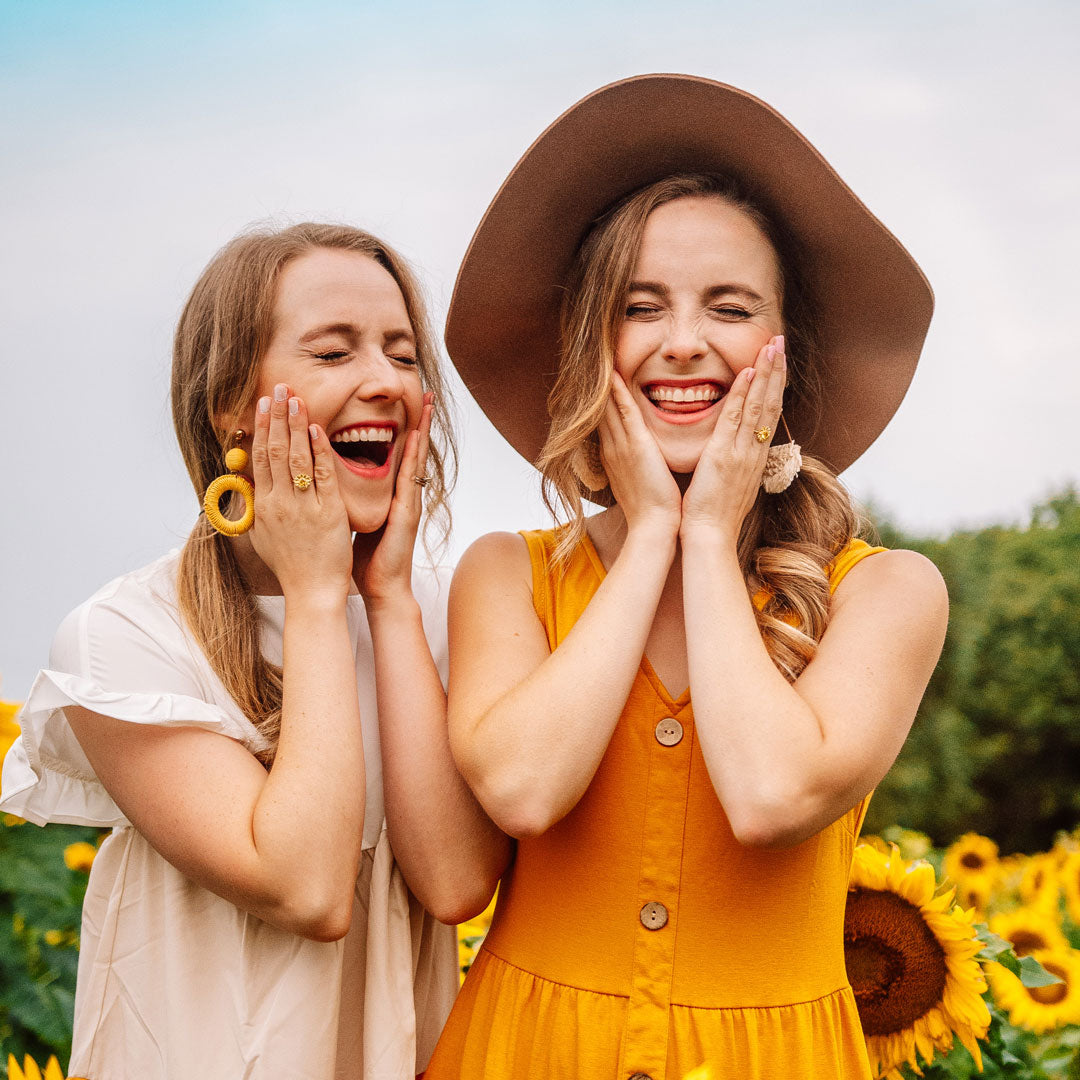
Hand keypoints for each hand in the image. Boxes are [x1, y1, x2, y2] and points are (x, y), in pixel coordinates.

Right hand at [249, 383, 353, 600]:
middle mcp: (280, 503)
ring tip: (296, 398)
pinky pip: (321, 475)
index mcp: (264, 506)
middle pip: (275, 450)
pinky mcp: (328, 512)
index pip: (260, 457)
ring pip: (296, 457)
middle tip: (280, 388)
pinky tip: (317, 429)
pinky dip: (318, 450)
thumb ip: (256, 505)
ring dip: (296, 425)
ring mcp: (303, 507)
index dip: (261, 428)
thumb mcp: (263, 535)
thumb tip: (249, 481)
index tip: (263, 404)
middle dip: (277, 416)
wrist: (312, 592)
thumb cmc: (291, 565)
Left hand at [352, 392, 433, 604]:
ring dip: (423, 429)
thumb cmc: (364, 560)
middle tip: (424, 391)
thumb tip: (326, 484)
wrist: (381, 588)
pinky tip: (417, 436)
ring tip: (427, 402)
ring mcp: (409, 502)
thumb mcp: (352, 521)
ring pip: (416, 457)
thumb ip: (346, 501)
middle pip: (411, 449)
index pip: (395, 454)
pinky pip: (410, 477)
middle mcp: (403, 494)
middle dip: (419, 420)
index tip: (403, 404)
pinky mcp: (408, 512)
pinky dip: (414, 455)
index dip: (400, 429)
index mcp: (389, 496)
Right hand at [599, 372, 680, 539]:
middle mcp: (612, 448)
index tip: (599, 381)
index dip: (600, 400)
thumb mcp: (639, 484)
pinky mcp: (635, 445)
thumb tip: (644, 459)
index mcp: (613, 456)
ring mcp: (621, 446)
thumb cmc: (653, 510)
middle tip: (593, 359)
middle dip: (597, 386)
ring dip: (605, 382)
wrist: (654, 526)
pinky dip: (618, 392)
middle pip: (600, 409)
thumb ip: (638, 467)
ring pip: (608, 406)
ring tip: (601, 357)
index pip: (604, 421)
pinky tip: (615, 373)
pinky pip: (624, 411)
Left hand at [680, 335, 786, 543]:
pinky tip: (748, 373)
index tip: (777, 361)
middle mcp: (754, 452)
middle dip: (776, 370)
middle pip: (771, 403)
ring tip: (772, 346)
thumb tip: (735, 453)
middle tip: (780, 341)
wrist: (710, 537)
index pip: (769, 414)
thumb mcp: (732, 484)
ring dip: (766, 374)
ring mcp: (742, 453)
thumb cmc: (715, 515)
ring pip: (760, 406)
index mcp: (755, 457)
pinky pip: (736, 420)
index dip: (774, 386)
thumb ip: (735, 464)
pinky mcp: (724, 456)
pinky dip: (743, 395)